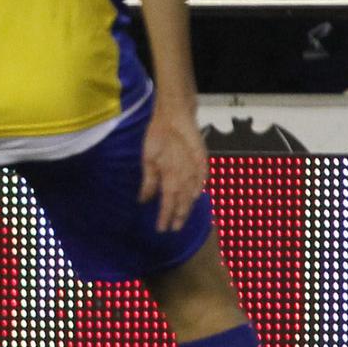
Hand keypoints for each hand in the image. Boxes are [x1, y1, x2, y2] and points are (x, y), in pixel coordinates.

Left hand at [139, 106, 206, 232]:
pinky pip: (202, 181)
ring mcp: (197, 170)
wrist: (177, 117)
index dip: (165, 218)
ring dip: (188, 206)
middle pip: (183, 202)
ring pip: (194, 194)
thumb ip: (148, 182)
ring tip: (183, 217)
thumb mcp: (147, 159)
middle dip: (179, 216)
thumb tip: (143, 201)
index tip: (162, 229)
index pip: (168, 204)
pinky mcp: (204, 162)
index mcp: (171, 178)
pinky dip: (199, 190)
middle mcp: (186, 178)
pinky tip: (195, 197)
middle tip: (174, 228)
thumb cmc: (157, 136)